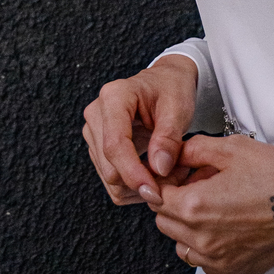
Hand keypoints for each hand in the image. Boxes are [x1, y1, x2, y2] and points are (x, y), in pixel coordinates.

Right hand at [83, 55, 198, 203]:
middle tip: (176, 176)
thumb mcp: (179, 107)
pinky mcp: (98, 148)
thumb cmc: (172, 88)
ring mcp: (94, 133)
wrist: (165, 82)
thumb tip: (159, 169)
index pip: (115, 145)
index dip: (133, 173)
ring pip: (111, 180)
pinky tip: (155, 173)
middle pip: (110, 168)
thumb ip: (168, 137)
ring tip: (170, 173)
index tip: (155, 191)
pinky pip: (114, 182)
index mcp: (114, 97)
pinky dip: (135, 186)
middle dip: (142, 181)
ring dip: (140, 186)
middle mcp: (97, 114)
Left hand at [146, 134, 273, 273]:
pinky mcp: (236, 270)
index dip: (166, 179)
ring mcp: (219, 260)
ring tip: (212, 204)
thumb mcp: (232, 147)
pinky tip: (226, 224)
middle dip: (173, 201)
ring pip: (181, 246)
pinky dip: (205, 245)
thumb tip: (178, 154)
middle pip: (164, 222)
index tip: (179, 170)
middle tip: (196, 182)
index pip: (157, 196)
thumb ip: (195, 149)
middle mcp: (202, 240)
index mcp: (195, 207)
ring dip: (186, 226)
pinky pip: (204, 262)